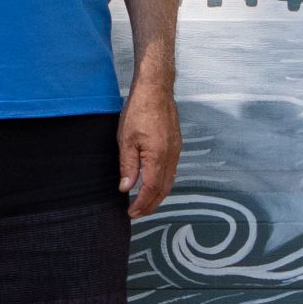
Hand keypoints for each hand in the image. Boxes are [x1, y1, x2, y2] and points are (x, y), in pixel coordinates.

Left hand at [117, 81, 178, 220]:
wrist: (156, 89)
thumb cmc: (139, 111)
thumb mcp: (126, 140)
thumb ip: (128, 166)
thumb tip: (126, 188)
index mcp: (158, 157)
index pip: (152, 189)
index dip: (142, 203)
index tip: (132, 213)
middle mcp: (172, 156)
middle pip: (164, 189)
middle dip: (151, 204)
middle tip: (138, 213)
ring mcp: (176, 150)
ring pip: (170, 180)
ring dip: (158, 194)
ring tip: (145, 203)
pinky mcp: (176, 144)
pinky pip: (172, 170)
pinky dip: (163, 182)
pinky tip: (154, 182)